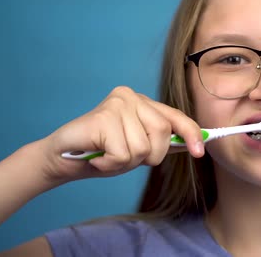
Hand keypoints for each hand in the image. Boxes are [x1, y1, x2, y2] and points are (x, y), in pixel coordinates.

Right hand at [39, 86, 203, 182]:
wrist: (61, 159)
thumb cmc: (101, 153)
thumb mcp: (138, 148)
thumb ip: (162, 143)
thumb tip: (195, 145)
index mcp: (142, 102)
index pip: (175, 117)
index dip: (191, 134)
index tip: (200, 152)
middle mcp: (131, 96)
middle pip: (163, 132)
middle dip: (149, 156)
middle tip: (123, 157)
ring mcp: (117, 103)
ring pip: (143, 148)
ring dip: (125, 162)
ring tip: (107, 155)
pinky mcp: (104, 116)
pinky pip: (123, 154)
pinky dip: (110, 164)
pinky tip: (96, 156)